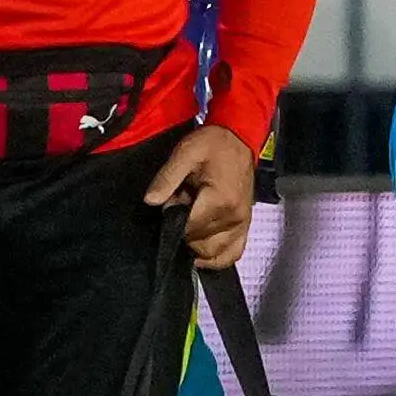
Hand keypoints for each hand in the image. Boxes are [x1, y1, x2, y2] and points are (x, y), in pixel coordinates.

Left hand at [146, 125, 259, 269]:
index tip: (174, 199)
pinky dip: (216, 258)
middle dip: (184, 229)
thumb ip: (167, 178)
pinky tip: (202, 252)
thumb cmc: (213, 143)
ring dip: (196, 244)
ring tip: (191, 221)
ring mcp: (241, 224)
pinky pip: (232, 253)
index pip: (188, 227)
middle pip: (198, 242)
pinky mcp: (245, 226)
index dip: (174, 217)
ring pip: (213, 253)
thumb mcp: (185, 152)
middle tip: (183, 205)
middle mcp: (233, 218)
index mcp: (219, 201)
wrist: (239, 137)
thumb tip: (151, 201)